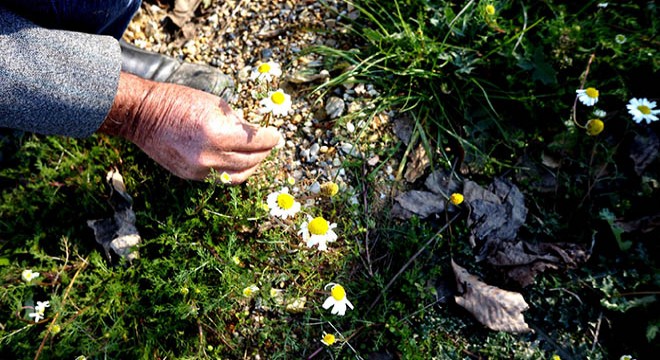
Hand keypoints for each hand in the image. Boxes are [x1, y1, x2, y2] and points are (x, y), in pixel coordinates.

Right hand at [99, 72, 280, 182]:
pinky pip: (222, 178)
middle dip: (265, 152)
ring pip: (239, 175)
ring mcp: (200, 170)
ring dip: (253, 165)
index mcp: (218, 133)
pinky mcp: (192, 176)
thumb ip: (237, 121)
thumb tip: (254, 131)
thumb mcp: (214, 104)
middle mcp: (210, 156)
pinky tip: (240, 162)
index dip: (271, 138)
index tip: (276, 134)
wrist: (142, 116)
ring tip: (258, 155)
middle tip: (270, 144)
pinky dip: (235, 171)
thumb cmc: (177, 102)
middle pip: (251, 160)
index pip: (257, 142)